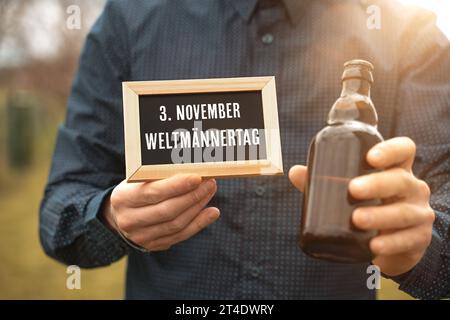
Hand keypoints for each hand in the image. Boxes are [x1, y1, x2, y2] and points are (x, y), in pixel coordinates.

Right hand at [102, 174, 219, 250]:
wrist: (120, 216)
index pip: (154, 192)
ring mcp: (141, 236)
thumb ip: (159, 178)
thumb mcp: (138, 180)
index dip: (177, 186)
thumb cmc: (135, 191)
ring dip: (198, 207)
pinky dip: (199, 223)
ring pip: (176, 224)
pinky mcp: (154, 245)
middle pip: (168, 210)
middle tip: (209, 183)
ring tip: (209, 192)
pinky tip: (212, 212)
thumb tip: (192, 172)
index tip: (197, 177)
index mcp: (123, 199)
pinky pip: (181, 235)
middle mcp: (130, 220)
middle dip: (193, 196)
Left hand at [289, 137, 434, 275]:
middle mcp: (413, 188)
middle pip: (401, 180)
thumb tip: (295, 172)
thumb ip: (324, 181)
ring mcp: (418, 213)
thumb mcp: (353, 191)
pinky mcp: (418, 238)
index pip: (403, 150)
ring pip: (404, 212)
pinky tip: (374, 246)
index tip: (370, 157)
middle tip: (352, 189)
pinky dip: (390, 243)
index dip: (390, 150)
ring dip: (380, 216)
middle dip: (377, 184)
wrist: (394, 243)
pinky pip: (408, 240)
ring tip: (357, 219)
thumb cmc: (371, 205)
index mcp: (397, 169)